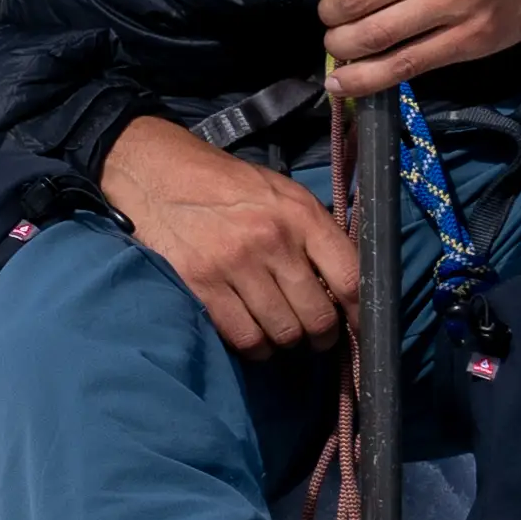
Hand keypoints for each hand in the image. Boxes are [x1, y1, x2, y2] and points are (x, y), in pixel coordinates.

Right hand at [100, 114, 356, 355]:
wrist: (158, 172)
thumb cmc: (226, 184)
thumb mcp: (281, 193)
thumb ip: (313, 233)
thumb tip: (341, 287)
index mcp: (300, 214)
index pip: (350, 278)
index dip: (361, 314)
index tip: (360, 329)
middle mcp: (272, 240)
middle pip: (317, 316)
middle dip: (321, 336)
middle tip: (314, 336)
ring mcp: (235, 264)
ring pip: (282, 333)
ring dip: (285, 342)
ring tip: (280, 333)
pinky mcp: (201, 283)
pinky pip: (243, 336)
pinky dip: (254, 346)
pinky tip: (252, 335)